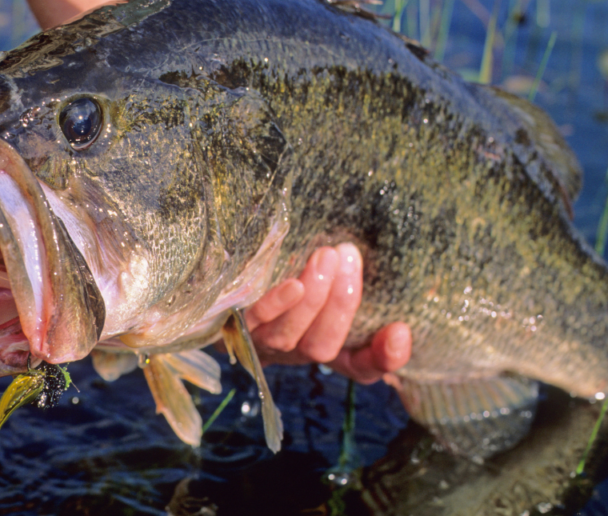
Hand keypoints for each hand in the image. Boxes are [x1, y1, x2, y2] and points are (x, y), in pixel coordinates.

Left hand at [246, 243, 410, 383]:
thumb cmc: (288, 282)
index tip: (399, 331)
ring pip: (290, 335)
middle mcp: (295, 353)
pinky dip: (276, 305)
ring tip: (326, 257)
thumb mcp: (323, 285)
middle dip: (341, 305)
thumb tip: (373, 261)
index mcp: (325, 348)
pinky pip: (256, 322)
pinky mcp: (234, 327)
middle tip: (350, 259)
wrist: (225, 291)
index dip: (384, 357)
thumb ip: (348, 279)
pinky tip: (294, 284)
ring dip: (313, 297)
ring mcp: (262, 343)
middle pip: (323, 347)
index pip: (362, 367)